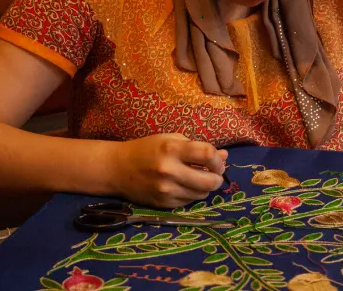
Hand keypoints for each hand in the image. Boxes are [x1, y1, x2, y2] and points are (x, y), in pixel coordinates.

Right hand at [109, 134, 228, 207]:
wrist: (117, 168)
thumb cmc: (146, 149)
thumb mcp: (171, 140)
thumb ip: (197, 147)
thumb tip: (225, 156)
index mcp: (171, 149)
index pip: (207, 154)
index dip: (218, 159)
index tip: (218, 160)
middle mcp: (169, 171)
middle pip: (210, 181)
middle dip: (218, 177)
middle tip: (216, 173)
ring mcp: (166, 190)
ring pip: (202, 194)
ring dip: (207, 187)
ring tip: (200, 178)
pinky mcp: (163, 203)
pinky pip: (189, 202)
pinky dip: (193, 194)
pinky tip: (187, 186)